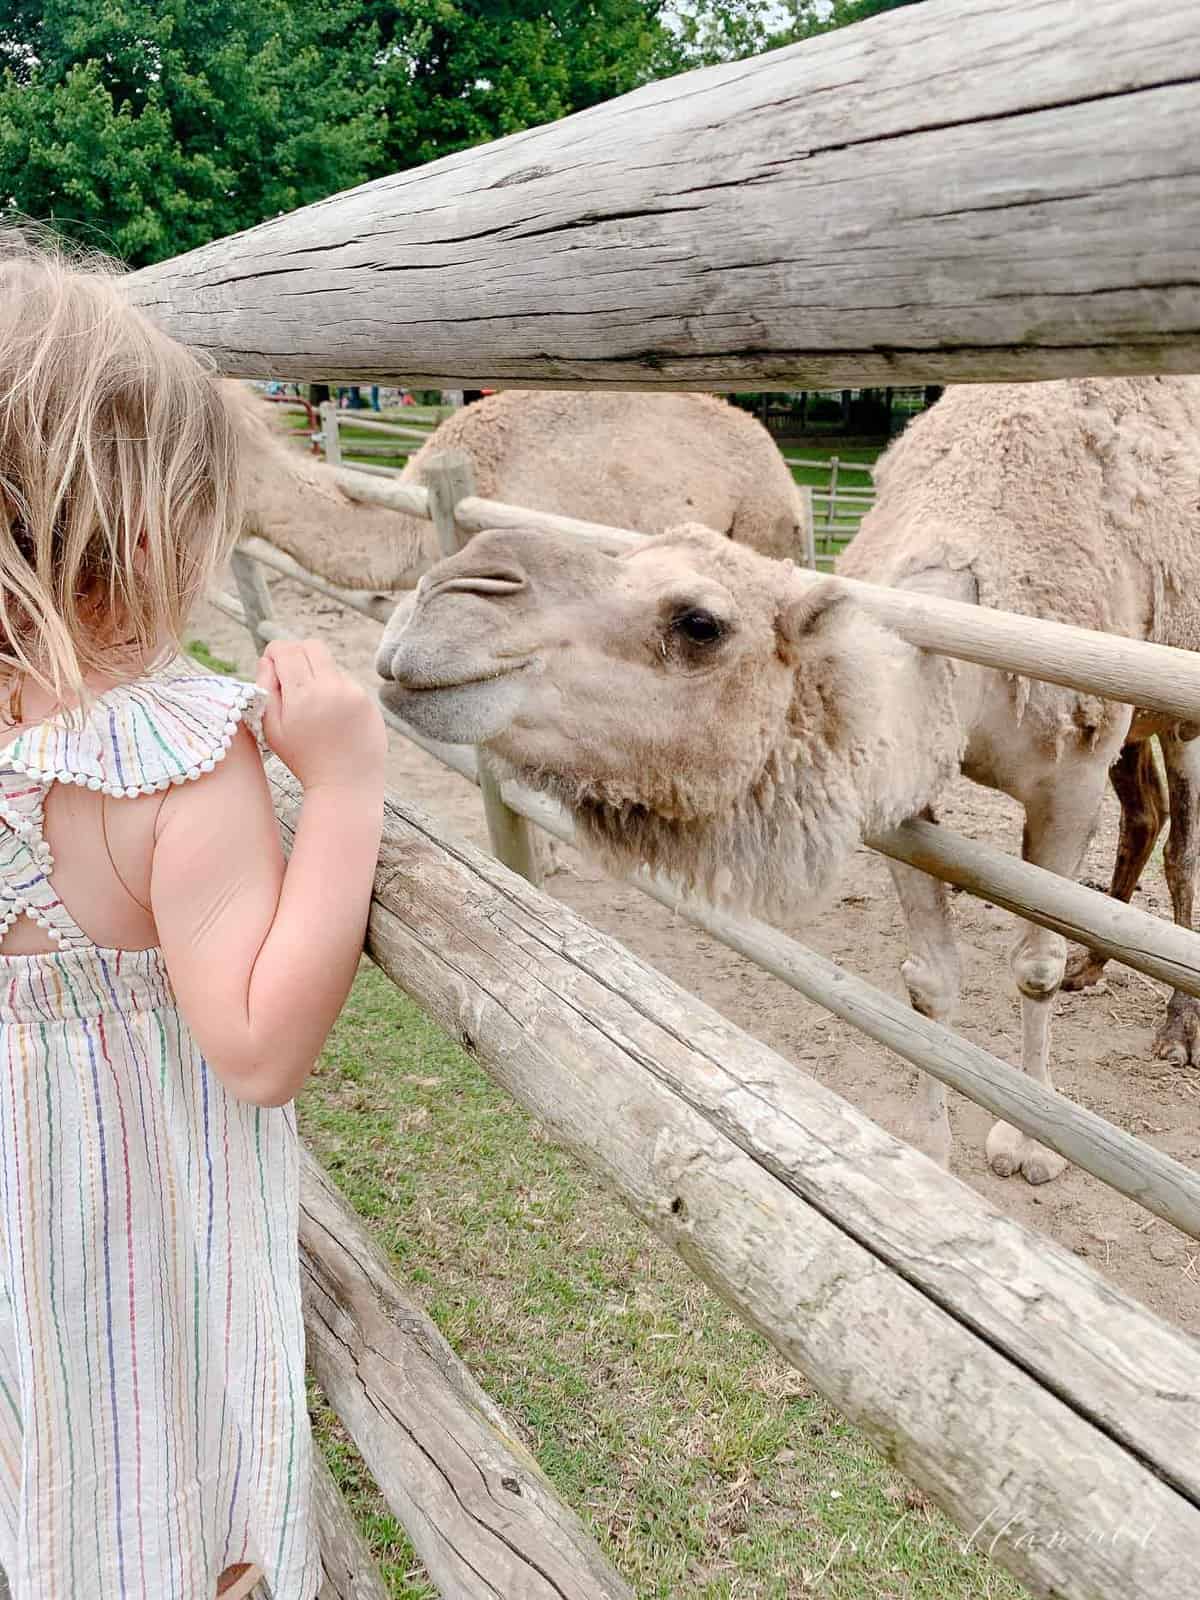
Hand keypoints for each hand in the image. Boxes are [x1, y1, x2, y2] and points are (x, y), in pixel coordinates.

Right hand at [255, 640, 386, 790]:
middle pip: (311, 646)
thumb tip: (269, 660)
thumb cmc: (303, 758)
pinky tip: (333, 717)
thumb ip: (265, 689)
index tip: (272, 666)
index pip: (287, 649)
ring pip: (330, 665)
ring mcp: (354, 691)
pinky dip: (336, 691)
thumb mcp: (272, 728)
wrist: (346, 783)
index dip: (274, 653)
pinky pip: (346, 682)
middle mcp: (331, 687)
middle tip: (291, 678)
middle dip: (296, 655)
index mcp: (303, 694)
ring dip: (318, 675)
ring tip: (315, 708)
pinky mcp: (368, 699)